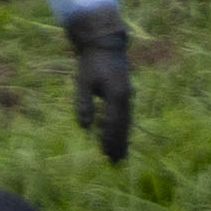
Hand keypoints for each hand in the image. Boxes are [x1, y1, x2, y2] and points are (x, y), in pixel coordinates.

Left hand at [73, 6, 135, 165]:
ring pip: (126, 123)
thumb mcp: (83, 82)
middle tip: (116, 163)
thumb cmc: (91, 64)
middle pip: (123, 126)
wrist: (105, 46)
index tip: (105, 154)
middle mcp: (126, 97)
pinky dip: (122, 129)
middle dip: (119, 145)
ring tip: (119, 156)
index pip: (113, 123)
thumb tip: (85, 127)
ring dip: (122, 139)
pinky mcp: (125, 95)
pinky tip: (119, 139)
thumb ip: (83, 104)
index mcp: (117, 95)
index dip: (108, 140)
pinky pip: (125, 116)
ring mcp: (128, 96)